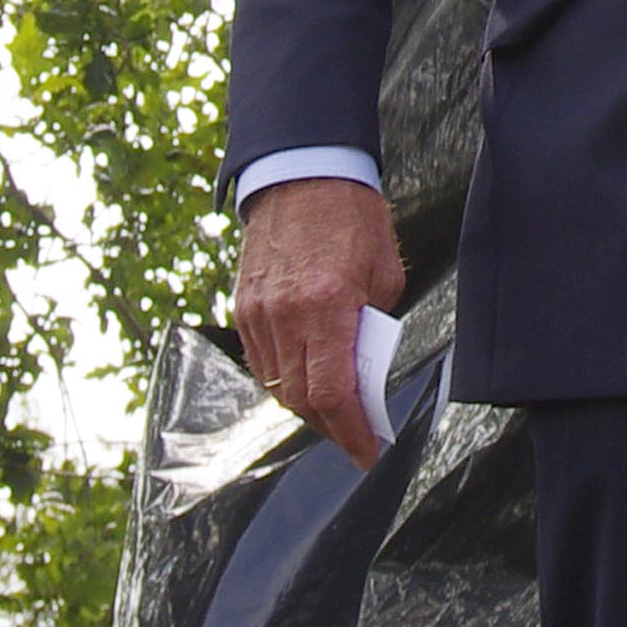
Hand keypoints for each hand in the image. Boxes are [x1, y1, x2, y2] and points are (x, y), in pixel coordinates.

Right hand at [233, 175, 402, 465]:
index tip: (367, 452)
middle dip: (332, 426)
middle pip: (301, 398)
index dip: (351, 431)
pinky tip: (306, 381)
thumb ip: (373, 326)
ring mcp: (257, 312)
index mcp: (326, 305)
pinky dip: (284, 379)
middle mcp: (284, 315)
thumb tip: (365, 369)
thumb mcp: (384, 272)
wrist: (301, 174)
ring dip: (307, 407)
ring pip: (277, 385)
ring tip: (336, 413)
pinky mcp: (243, 307)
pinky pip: (261, 362)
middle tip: (357, 436)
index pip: (333, 392)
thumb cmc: (351, 217)